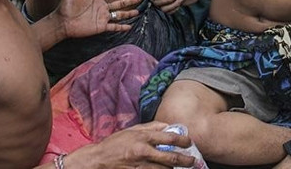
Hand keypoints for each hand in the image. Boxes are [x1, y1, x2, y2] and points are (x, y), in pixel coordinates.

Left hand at [55, 0, 140, 38]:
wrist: (62, 22)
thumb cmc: (65, 6)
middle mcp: (102, 7)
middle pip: (119, 3)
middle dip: (128, 1)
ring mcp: (102, 17)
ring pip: (119, 15)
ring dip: (128, 13)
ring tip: (137, 11)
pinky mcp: (101, 27)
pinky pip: (114, 27)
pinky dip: (122, 27)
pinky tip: (129, 26)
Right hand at [79, 122, 195, 167]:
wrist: (98, 160)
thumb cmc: (114, 143)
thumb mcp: (132, 130)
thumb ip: (151, 127)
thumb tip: (167, 125)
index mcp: (143, 137)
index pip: (169, 137)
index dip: (183, 140)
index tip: (189, 142)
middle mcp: (144, 151)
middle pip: (171, 157)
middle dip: (185, 160)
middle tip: (193, 161)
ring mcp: (141, 166)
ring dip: (174, 168)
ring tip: (179, 167)